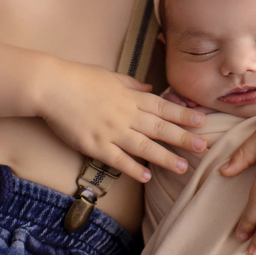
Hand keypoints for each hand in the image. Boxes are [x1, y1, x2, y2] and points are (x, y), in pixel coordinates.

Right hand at [34, 61, 206, 182]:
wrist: (51, 87)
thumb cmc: (79, 78)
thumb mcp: (111, 76)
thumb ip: (132, 85)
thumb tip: (150, 88)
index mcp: (130, 97)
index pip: (163, 107)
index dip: (183, 115)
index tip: (202, 121)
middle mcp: (126, 115)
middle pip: (160, 128)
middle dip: (183, 138)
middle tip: (204, 146)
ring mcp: (111, 131)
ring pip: (144, 147)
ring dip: (165, 158)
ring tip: (182, 168)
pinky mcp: (95, 145)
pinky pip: (118, 160)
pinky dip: (133, 169)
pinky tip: (147, 177)